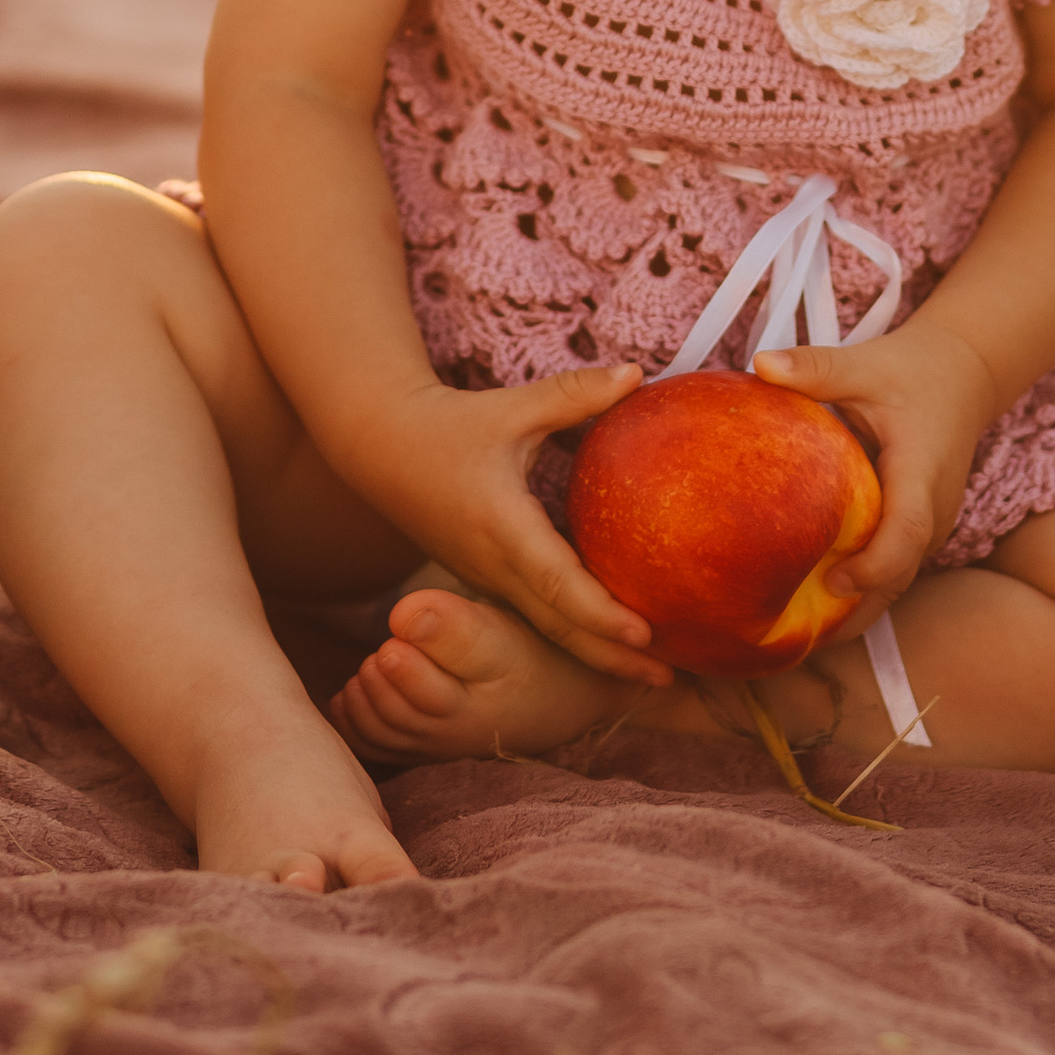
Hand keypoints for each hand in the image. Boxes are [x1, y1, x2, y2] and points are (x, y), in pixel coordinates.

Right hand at [354, 365, 674, 687]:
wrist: (382, 450)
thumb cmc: (450, 426)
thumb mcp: (513, 407)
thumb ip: (576, 393)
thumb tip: (638, 373)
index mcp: (503, 526)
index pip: (556, 582)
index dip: (600, 613)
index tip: (645, 634)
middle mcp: (494, 565)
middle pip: (559, 627)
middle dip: (613, 657)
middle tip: (672, 681)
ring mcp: (488, 580)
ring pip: (548, 630)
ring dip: (598, 654)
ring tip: (655, 674)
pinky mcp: (489, 581)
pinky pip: (537, 617)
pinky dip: (576, 634)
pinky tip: (613, 641)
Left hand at [750, 322, 1001, 641]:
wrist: (964, 375)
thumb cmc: (911, 371)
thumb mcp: (864, 364)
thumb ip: (816, 368)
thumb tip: (759, 365)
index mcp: (921, 470)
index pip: (907, 530)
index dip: (875, 565)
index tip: (833, 585)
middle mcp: (934, 510)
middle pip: (900, 575)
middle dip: (855, 614)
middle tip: (793, 641)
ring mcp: (931, 526)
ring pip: (896, 583)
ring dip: (854, 613)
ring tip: (793, 640)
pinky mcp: (920, 531)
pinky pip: (892, 572)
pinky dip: (859, 594)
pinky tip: (810, 609)